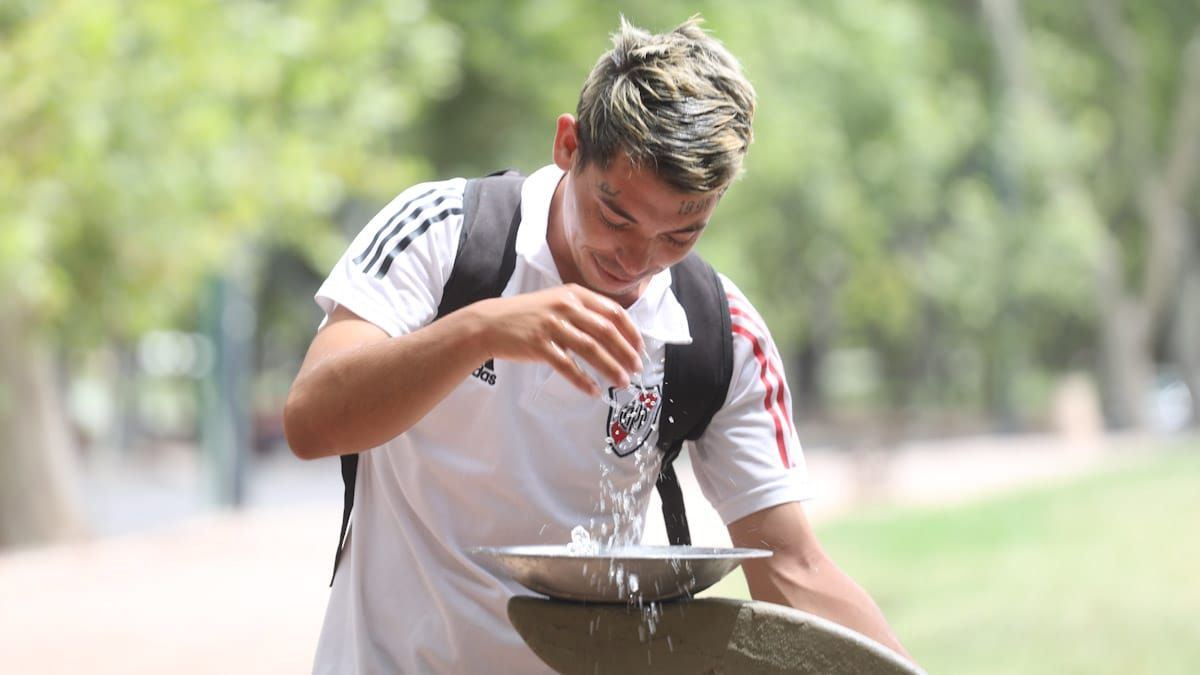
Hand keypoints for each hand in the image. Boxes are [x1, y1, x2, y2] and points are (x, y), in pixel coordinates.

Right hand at [464, 284, 644, 396]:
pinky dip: (582, 380)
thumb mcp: (557, 301)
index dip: (631, 331)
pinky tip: (593, 390)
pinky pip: (567, 365)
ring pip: (591, 349)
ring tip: (622, 382)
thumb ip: (584, 311)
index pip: (613, 311)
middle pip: (606, 331)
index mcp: (574, 294)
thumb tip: (616, 332)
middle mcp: (565, 306)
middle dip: (626, 352)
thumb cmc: (528, 315)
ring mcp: (552, 325)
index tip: (640, 348)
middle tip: (637, 368)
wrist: (491, 323)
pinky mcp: (538, 344)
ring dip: (610, 367)